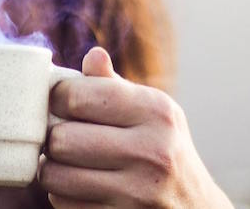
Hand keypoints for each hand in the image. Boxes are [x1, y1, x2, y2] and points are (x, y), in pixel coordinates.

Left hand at [41, 47, 232, 207]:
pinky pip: (62, 202)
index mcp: (156, 111)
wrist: (196, 208)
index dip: (57, 99)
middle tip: (64, 138)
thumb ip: (116, 87)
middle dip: (54, 138)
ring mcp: (138, 192)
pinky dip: (63, 194)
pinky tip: (82, 187)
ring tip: (68, 163)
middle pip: (61, 138)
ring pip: (55, 173)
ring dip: (53, 168)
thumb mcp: (152, 114)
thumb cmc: (164, 152)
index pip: (76, 96)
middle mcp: (152, 150)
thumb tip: (93, 55)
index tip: (60, 105)